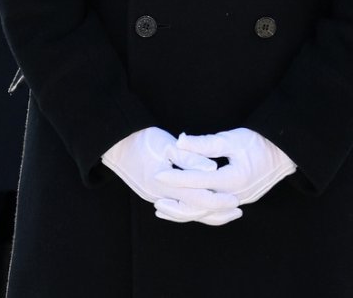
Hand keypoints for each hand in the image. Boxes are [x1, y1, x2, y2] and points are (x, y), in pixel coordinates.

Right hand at [102, 127, 241, 225]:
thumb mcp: (167, 145)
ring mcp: (155, 197)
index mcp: (166, 183)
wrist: (115, 145)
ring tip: (225, 213)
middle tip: (237, 210)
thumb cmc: (141, 140)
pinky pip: (177, 209)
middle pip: (194, 210)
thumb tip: (212, 170)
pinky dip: (192, 210)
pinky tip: (202, 207)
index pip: (199, 197)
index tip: (236, 200)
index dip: (219, 200)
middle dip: (216, 212)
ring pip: (186, 213)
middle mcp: (160, 196)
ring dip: (206, 213)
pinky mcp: (153, 195)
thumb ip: (190, 158)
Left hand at [162, 128, 295, 206]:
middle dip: (176, 201)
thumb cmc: (258, 141)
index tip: (158, 173)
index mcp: (233, 179)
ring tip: (163, 208)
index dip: (176, 177)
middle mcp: (235, 196)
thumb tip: (180, 141)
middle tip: (155, 197)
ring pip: (205, 213)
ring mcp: (238, 202)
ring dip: (184, 211)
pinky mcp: (239, 202)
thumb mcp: (231, 138)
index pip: (197, 181)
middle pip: (200, 205)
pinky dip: (197, 211)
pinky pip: (213, 212)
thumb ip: (205, 143)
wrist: (283, 153)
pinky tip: (185, 208)